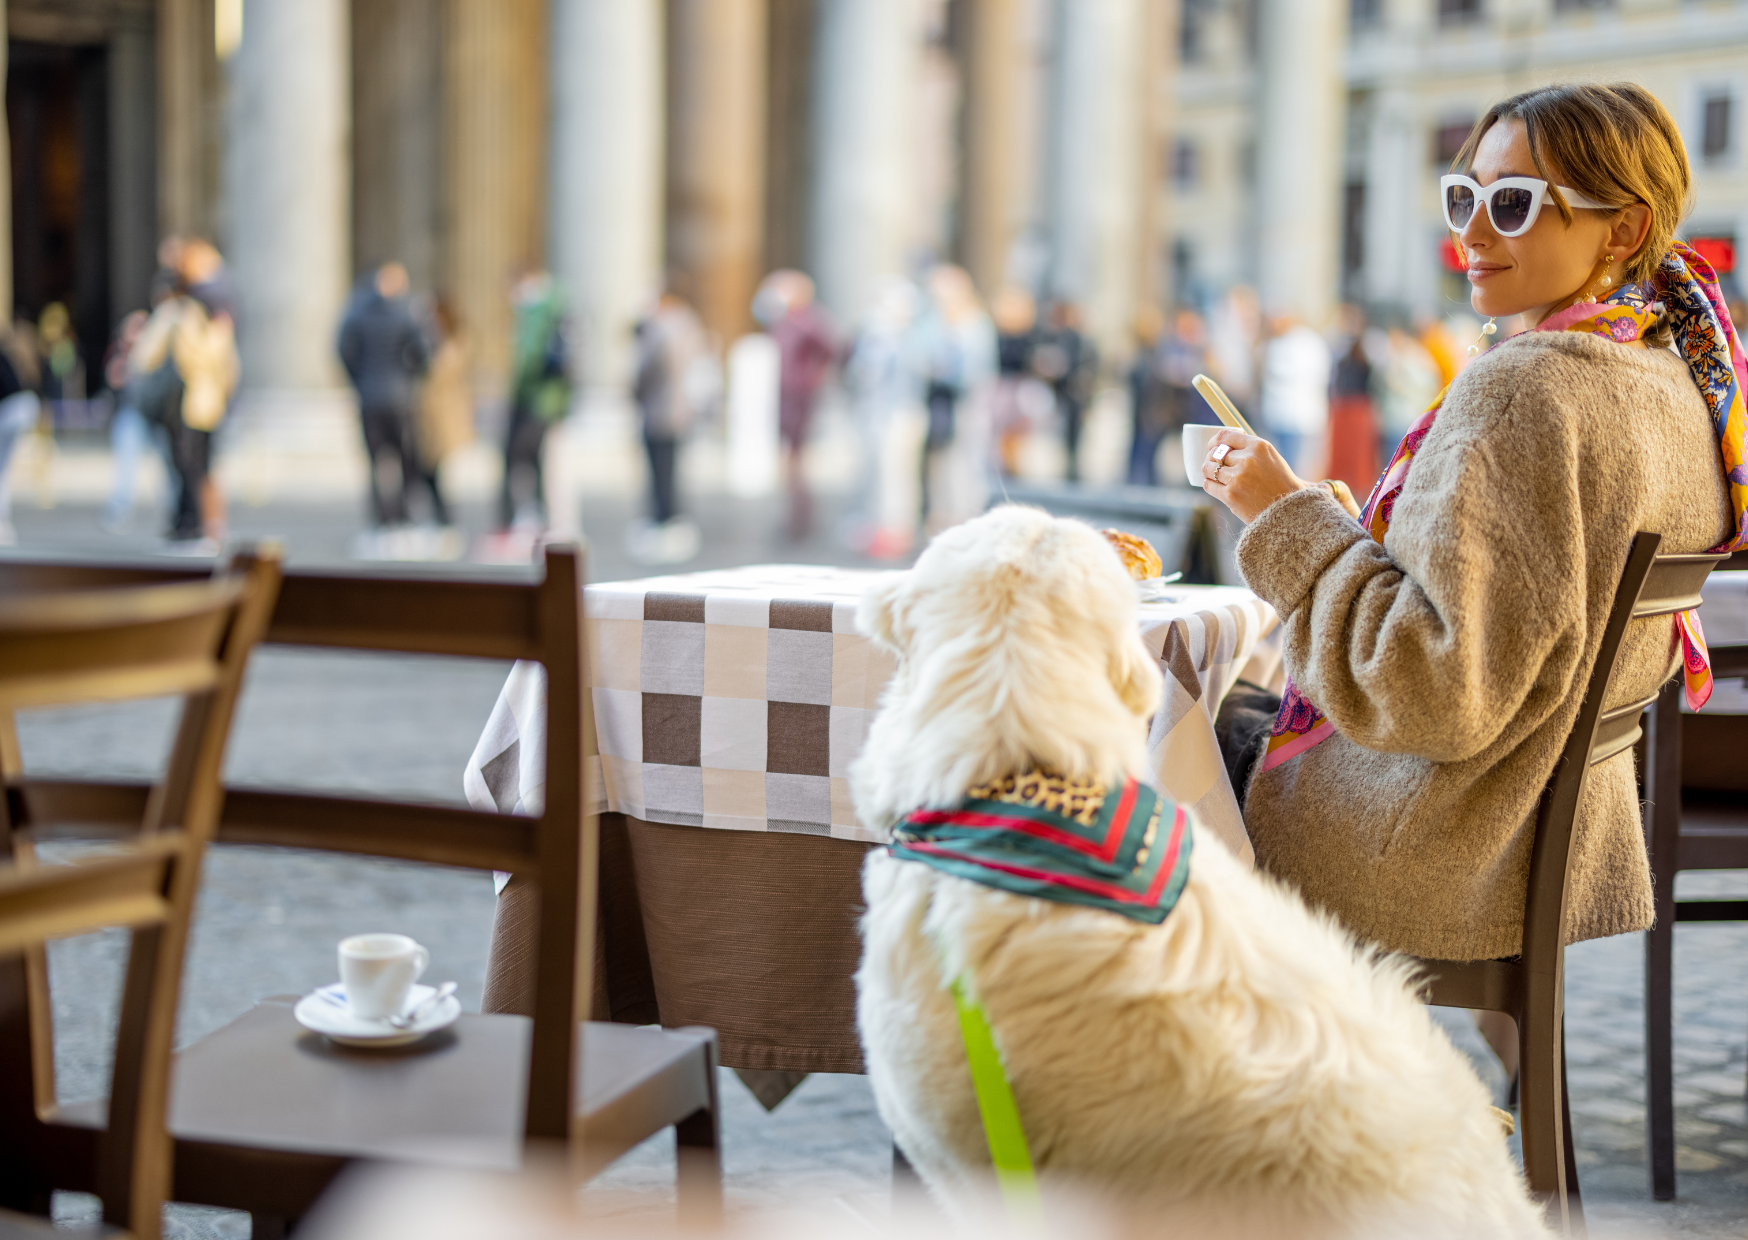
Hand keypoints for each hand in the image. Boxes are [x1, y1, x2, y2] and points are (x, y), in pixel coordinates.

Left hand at [1201, 429, 1316, 522]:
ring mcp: (1238, 478)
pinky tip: (1216, 487)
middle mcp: (1247, 459)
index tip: (1212, 446)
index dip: (1214, 441)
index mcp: (1258, 446)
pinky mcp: (1230, 495)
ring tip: (1214, 476)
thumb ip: (1250, 449)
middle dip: (1212, 459)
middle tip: (1215, 466)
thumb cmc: (1279, 483)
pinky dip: (1210, 485)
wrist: (1289, 509)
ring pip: (1208, 468)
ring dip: (1208, 471)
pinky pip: (1208, 485)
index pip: (1225, 436)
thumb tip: (1222, 444)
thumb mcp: (1270, 457)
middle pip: (1215, 453)